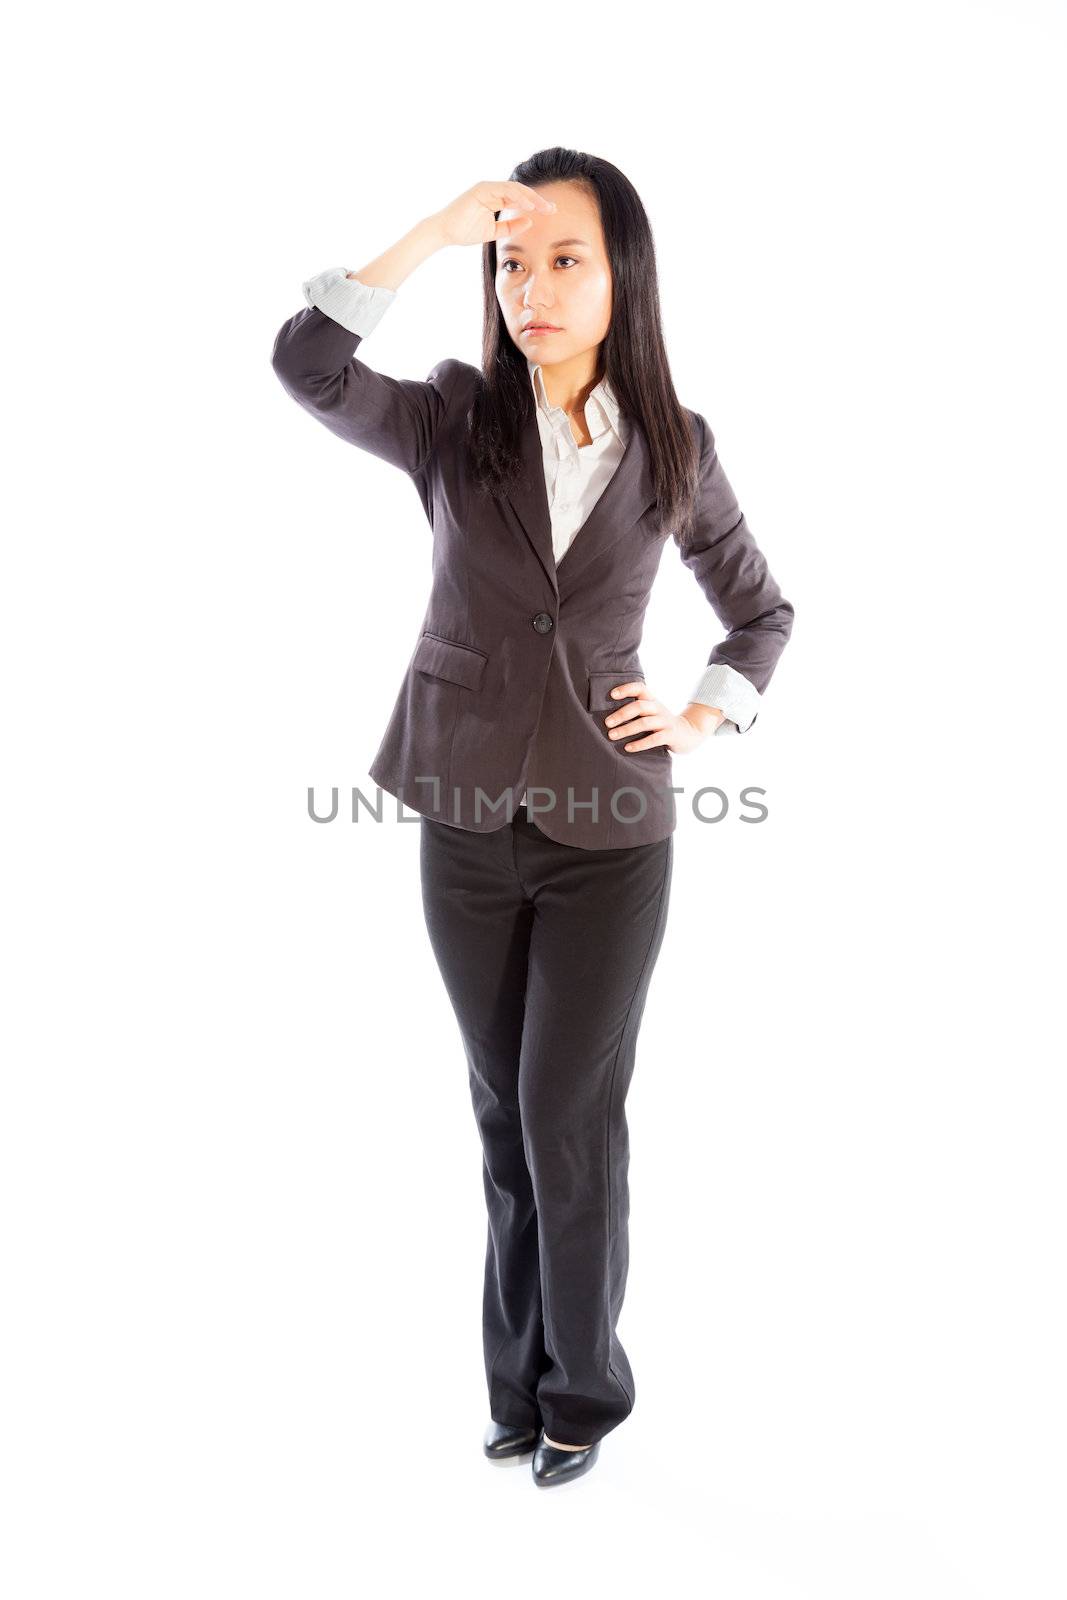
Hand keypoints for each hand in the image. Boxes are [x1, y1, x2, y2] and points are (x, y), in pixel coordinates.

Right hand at [429, 181, 556, 248]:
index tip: (551, 212)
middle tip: (553, 209)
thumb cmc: (465, 231)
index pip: (521, 199)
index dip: (536, 205)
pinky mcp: (482, 189)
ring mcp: (488, 188)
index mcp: (496, 199)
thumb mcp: (494, 232)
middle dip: (538, 200)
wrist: (445, 232)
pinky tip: (528, 205)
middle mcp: (493, 190)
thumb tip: (529, 222)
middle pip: (521, 192)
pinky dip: (517, 196)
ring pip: (515, 189)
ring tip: (544, 207)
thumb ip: (510, 226)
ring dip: (531, 198)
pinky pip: (504, 190)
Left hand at [603, 681, 724, 753]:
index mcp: (652, 700)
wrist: (689, 733)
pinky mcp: (670, 735)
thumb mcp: (652, 711)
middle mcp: (658, 708)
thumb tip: (608, 714)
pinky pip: (654, 739)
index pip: (640, 688)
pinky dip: (640, 744)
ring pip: (644, 723)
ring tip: (612, 736)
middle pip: (639, 706)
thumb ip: (637, 709)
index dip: (626, 689)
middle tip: (607, 723)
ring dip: (626, 729)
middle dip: (621, 714)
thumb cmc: (662, 723)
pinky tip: (628, 748)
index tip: (612, 695)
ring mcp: (665, 721)